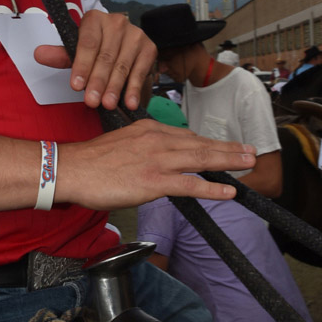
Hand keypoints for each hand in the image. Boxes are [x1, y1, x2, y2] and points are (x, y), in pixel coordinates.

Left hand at [34, 10, 154, 111]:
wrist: (120, 44)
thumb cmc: (94, 49)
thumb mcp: (75, 50)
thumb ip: (60, 55)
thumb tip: (39, 54)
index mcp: (94, 19)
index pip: (87, 43)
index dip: (81, 66)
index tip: (76, 86)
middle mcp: (117, 22)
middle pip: (105, 56)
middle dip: (98, 81)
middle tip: (91, 101)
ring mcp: (135, 34)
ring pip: (122, 65)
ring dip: (115, 87)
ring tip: (108, 104)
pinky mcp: (149, 47)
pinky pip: (140, 71)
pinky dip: (134, 88)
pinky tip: (129, 102)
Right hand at [55, 118, 256, 209]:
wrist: (71, 168)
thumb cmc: (91, 161)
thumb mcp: (122, 143)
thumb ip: (143, 147)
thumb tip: (157, 157)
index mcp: (149, 129)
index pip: (187, 136)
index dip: (210, 143)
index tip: (225, 147)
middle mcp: (157, 140)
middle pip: (201, 144)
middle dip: (229, 148)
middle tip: (250, 151)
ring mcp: (157, 160)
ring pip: (201, 159)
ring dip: (229, 162)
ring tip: (249, 164)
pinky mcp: (153, 181)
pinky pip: (190, 184)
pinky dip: (212, 188)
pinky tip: (228, 192)